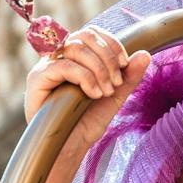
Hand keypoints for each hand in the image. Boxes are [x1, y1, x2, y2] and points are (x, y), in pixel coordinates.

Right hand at [23, 25, 152, 182]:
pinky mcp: (37, 79)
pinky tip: (94, 95)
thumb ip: (128, 76)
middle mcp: (58, 58)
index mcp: (75, 58)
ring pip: (75, 48)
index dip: (111, 44)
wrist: (70, 149)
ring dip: (98, 68)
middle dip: (107, 57)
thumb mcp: (114, 97)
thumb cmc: (87, 123)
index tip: (125, 64)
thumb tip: (145, 54)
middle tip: (117, 82)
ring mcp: (46, 67)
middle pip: (84, 36)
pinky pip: (63, 66)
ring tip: (106, 92)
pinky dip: (85, 78)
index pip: (92, 34)